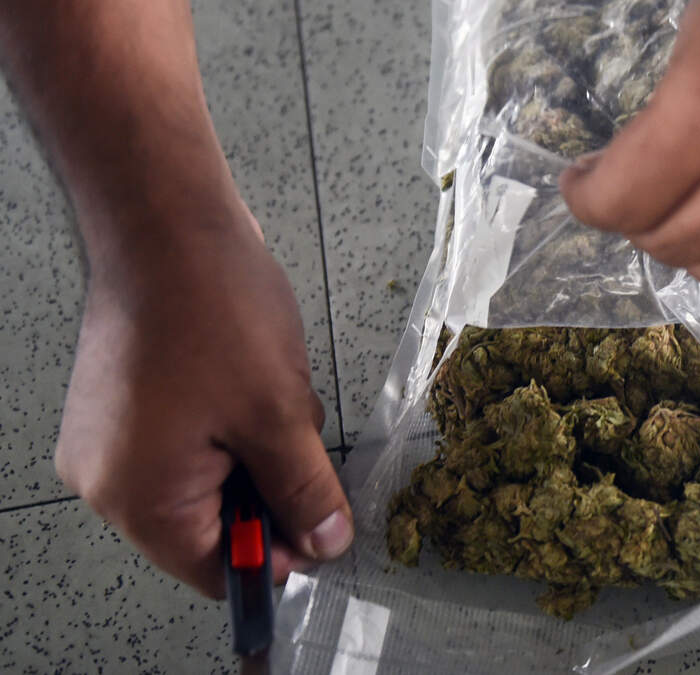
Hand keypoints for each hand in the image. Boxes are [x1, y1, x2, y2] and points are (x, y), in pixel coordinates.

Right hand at [54, 199, 352, 597]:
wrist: (165, 222)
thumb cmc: (214, 310)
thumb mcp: (278, 414)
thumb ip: (305, 491)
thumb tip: (327, 543)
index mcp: (137, 497)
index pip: (215, 571)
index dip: (277, 553)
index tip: (321, 521)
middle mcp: (107, 480)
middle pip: (208, 528)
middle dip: (268, 489)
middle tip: (296, 436)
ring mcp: (108, 441)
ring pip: (204, 482)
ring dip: (253, 453)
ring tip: (269, 395)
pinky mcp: (119, 407)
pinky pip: (185, 445)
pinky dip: (228, 427)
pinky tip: (246, 381)